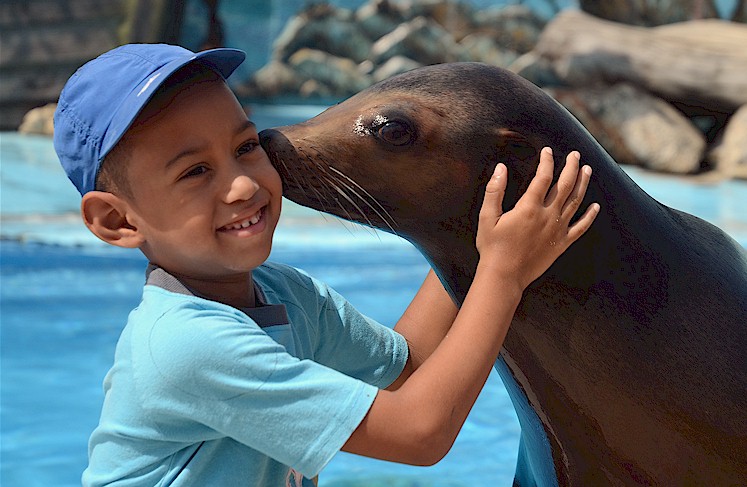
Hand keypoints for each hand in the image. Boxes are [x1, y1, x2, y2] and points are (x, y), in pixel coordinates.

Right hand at [476, 147, 599, 289]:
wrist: (504, 276)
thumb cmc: (492, 247)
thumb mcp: (487, 217)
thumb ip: (494, 191)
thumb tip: (500, 168)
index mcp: (529, 207)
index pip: (543, 177)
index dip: (547, 161)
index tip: (547, 151)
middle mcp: (547, 216)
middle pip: (565, 185)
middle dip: (571, 167)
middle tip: (575, 154)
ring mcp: (557, 231)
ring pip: (575, 202)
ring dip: (582, 184)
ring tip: (587, 170)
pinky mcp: (561, 244)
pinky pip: (580, 228)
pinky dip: (589, 216)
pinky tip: (595, 207)